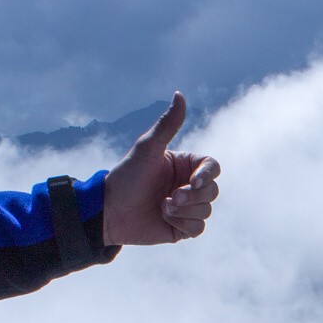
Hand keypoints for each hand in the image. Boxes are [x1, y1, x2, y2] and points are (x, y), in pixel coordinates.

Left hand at [100, 92, 220, 245]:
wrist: (110, 210)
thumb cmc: (127, 175)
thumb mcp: (148, 148)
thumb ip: (168, 124)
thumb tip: (179, 94)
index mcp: (185, 166)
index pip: (212, 167)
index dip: (208, 175)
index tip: (194, 181)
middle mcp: (188, 185)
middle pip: (212, 191)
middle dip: (193, 196)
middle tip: (171, 196)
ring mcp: (186, 207)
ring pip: (206, 210)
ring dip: (184, 211)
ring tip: (162, 206)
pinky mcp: (182, 228)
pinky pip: (198, 228)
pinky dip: (182, 223)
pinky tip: (163, 217)